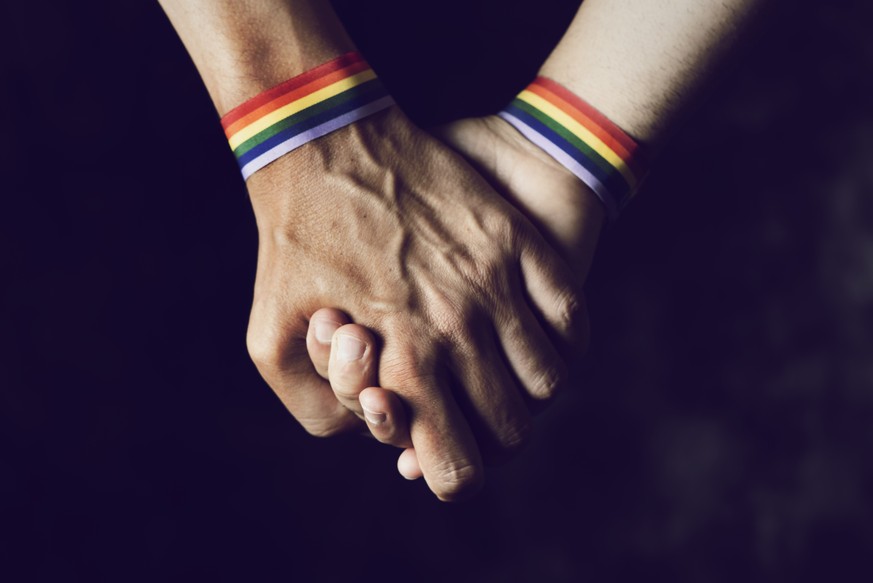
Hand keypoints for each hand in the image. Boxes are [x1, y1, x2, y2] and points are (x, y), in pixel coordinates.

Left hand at [245, 107, 583, 499]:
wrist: (324, 143)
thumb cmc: (292, 244)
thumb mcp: (268, 342)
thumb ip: (318, 410)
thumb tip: (369, 439)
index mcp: (402, 363)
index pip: (458, 469)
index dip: (452, 478)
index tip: (444, 462)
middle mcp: (458, 330)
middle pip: (510, 429)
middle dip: (488, 439)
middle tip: (467, 415)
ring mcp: (495, 283)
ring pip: (546, 381)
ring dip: (526, 394)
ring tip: (500, 376)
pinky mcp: (516, 242)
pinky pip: (571, 320)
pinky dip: (563, 345)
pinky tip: (536, 339)